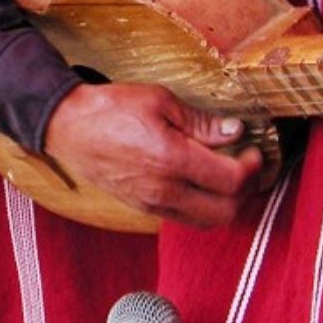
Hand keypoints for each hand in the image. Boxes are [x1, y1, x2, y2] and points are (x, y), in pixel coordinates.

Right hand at [43, 83, 263, 227]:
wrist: (68, 127)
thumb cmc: (111, 108)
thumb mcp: (160, 101)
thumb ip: (201, 121)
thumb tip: (234, 131)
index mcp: (172, 159)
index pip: (232, 181)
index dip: (253, 168)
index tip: (254, 151)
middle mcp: (165, 190)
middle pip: (227, 212)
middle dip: (247, 192)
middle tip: (248, 167)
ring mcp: (153, 204)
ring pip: (207, 222)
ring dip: (227, 204)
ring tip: (229, 177)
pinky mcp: (143, 208)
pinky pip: (185, 219)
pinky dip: (204, 207)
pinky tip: (202, 183)